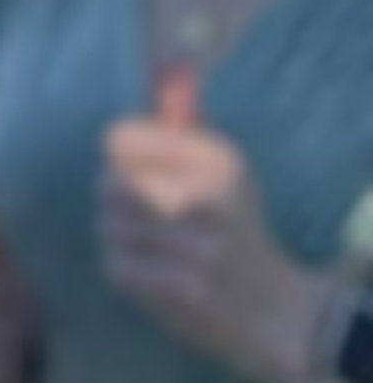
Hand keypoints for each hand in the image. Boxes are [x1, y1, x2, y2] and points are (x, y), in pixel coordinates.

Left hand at [100, 114, 326, 382]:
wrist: (273, 309)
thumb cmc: (236, 229)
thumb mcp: (225, 172)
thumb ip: (186, 128)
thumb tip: (159, 73)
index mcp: (219, 163)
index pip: (125, 141)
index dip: (117, 156)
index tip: (127, 168)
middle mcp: (211, 200)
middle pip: (111, 184)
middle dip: (111, 198)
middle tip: (127, 210)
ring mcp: (199, 248)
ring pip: (109, 227)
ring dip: (116, 237)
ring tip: (140, 243)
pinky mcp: (184, 289)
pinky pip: (118, 265)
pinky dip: (125, 267)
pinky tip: (148, 270)